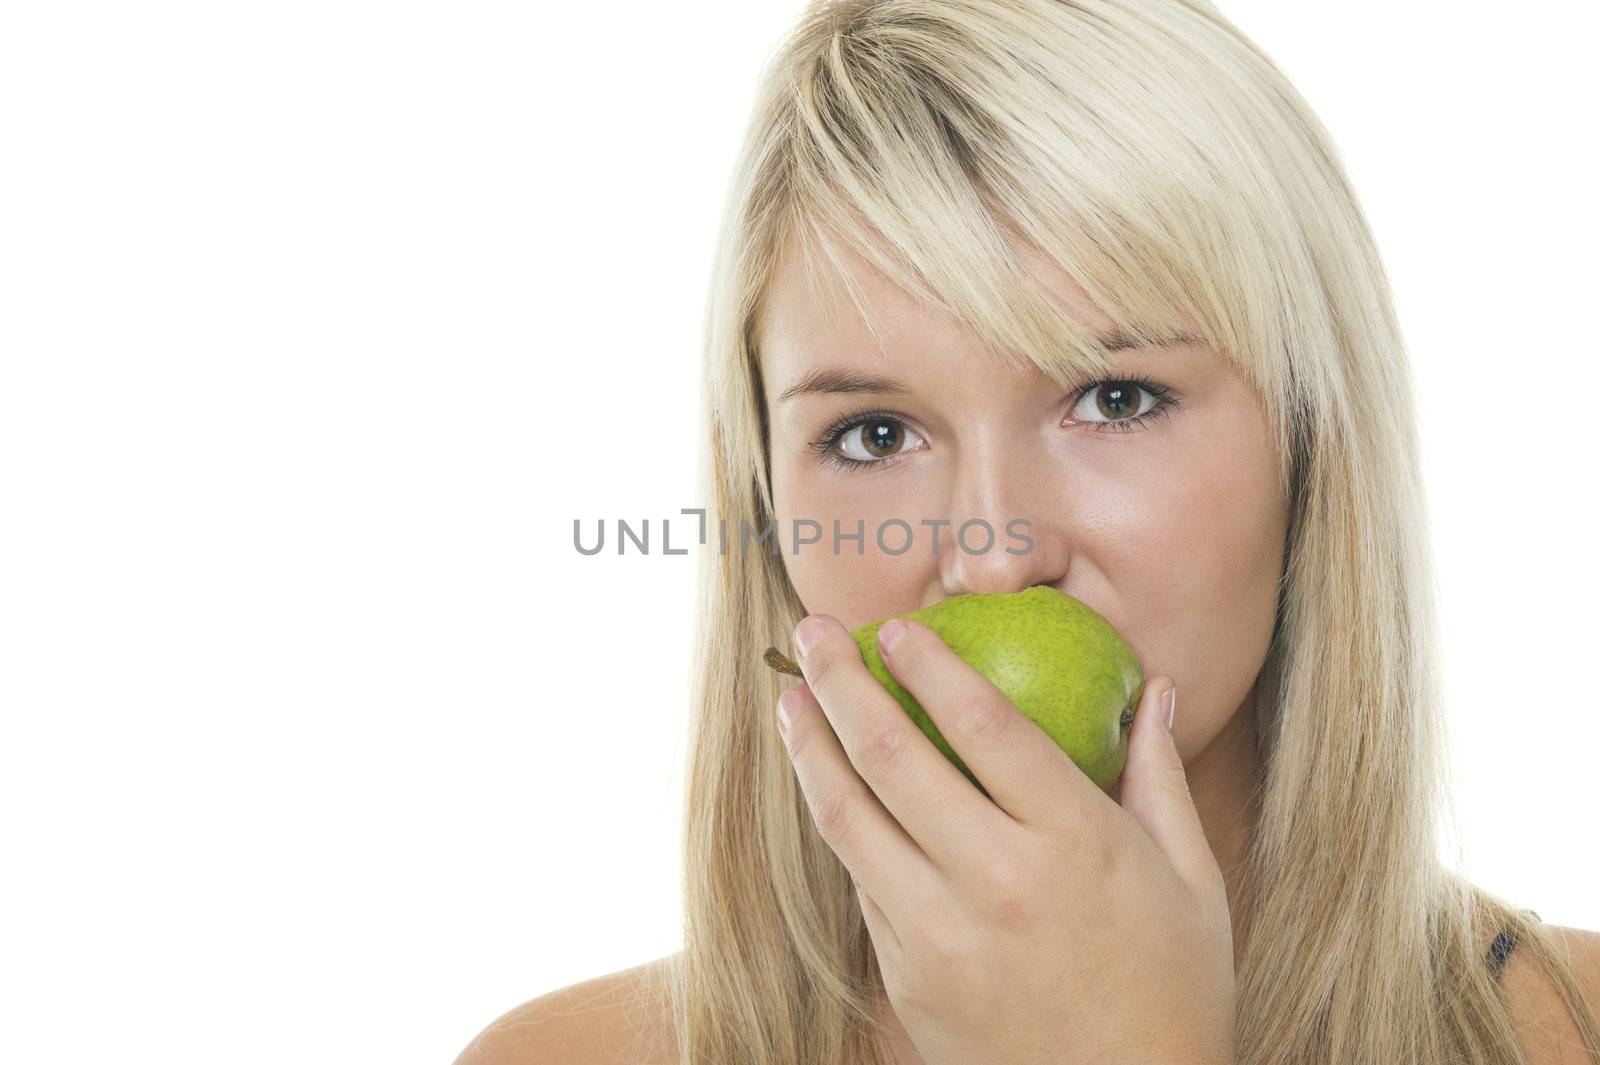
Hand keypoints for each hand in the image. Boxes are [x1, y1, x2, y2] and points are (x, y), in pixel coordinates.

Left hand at [775, 613, 1235, 1064]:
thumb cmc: (1174, 993)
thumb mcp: (1193, 882)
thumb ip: (1161, 778)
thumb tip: (1161, 689)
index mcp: (1076, 842)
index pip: (984, 724)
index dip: (931, 664)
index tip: (898, 626)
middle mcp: (998, 880)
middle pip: (893, 756)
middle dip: (841, 681)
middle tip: (813, 630)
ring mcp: (942, 933)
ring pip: (850, 819)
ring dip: (811, 749)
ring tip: (790, 698)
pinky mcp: (909, 975)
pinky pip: (862, 882)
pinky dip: (838, 823)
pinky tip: (827, 786)